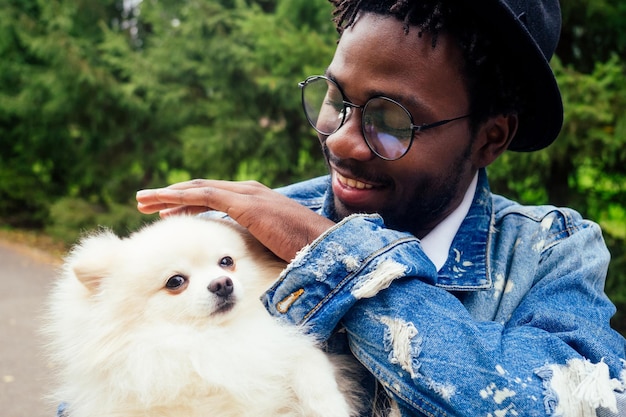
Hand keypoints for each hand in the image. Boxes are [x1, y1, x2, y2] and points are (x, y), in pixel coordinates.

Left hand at [136, 179, 334, 260]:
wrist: (323, 243)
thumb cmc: (301, 246)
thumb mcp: (269, 239)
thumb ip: (251, 237)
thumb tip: (236, 250)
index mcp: (251, 198)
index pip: (210, 195)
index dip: (185, 201)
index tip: (165, 211)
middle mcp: (246, 190)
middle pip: (199, 189)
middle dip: (169, 195)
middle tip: (144, 202)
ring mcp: (246, 194)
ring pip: (197, 189)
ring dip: (168, 194)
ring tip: (144, 201)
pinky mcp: (245, 204)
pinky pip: (206, 197)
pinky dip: (182, 198)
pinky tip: (164, 204)